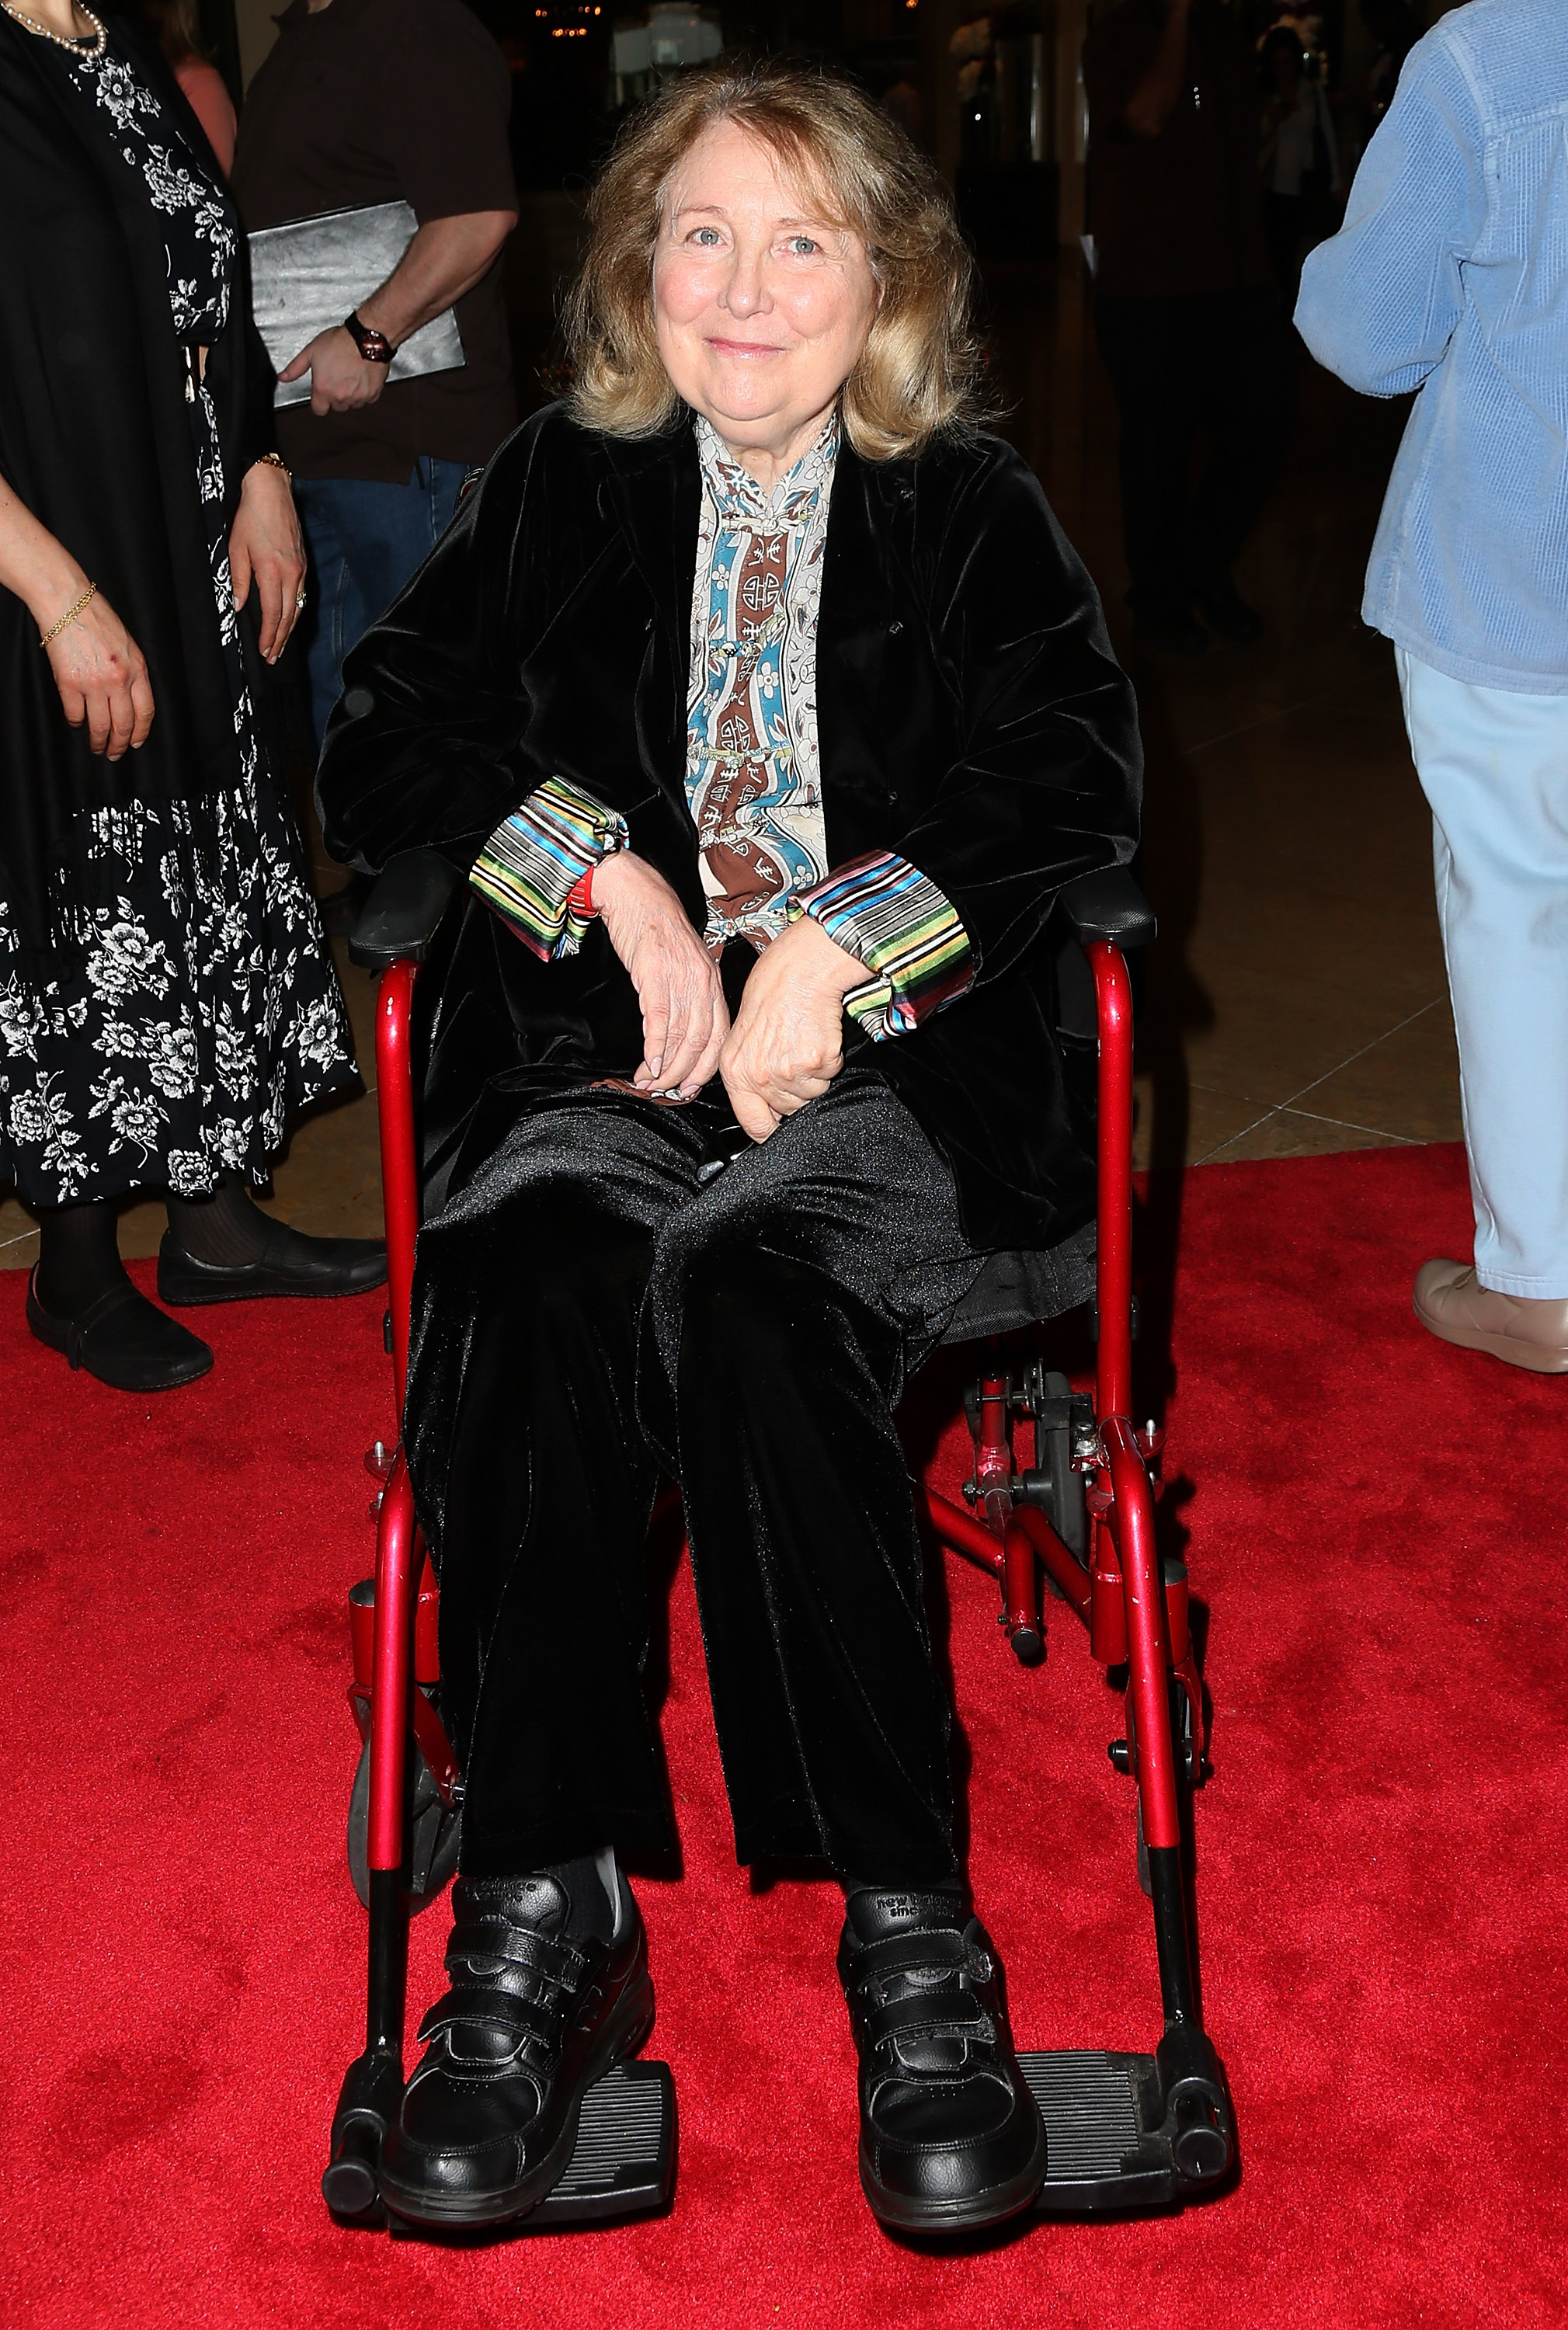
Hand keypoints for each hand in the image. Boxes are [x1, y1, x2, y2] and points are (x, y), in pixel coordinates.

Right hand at [42, 584, 154, 759]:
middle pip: (124, 724)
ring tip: (97, 747)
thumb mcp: (128, 644)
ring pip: (100, 725)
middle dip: (120, 744)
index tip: (136, 743)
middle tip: (115, 753)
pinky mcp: (69, 683)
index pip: (146, 712)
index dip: (141, 732)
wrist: (69, 602)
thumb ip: (132, 671)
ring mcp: (94, 683)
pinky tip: (77, 724)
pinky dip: (76, 723)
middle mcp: (119, 680)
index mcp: (138, 669)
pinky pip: (75, 714)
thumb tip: (130, 698)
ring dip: (99, 741)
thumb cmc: (97, 617)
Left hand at [229, 460, 306, 662]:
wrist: (272, 491)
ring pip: (297, 607)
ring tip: (281, 644)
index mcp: (272, 571)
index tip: (264, 650)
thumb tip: (239, 604)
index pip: (272, 613)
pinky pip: (301, 595)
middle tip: (273, 656)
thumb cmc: (251, 516)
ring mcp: (300, 569)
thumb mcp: (237, 548)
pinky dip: (295, 612)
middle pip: (288, 616)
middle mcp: (291, 574)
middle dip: (280, 639)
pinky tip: (289, 619)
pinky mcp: (303, 563)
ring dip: (289, 629)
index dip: (268, 635)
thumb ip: (240, 580)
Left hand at [278, 325, 387, 414]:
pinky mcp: (372, 394)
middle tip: (337, 379)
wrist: (365, 339)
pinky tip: (360, 377)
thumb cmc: (341, 342)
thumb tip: (283, 376)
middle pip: (336, 407)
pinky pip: (367, 399)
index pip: (319, 410)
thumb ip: (295, 368)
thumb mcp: (311, 352)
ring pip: (352, 405)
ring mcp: (358, 397)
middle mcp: (341, 397)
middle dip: (335, 397)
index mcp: (323, 389)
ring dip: (350, 396)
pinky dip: (364, 392)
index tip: (321, 394)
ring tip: (349, 376)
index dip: (319, 402)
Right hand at [593, 852, 728, 1095]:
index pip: (718, 1036)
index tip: (690, 1087)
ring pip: (681, 1036)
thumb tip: (681, 1037)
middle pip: (701, 1042)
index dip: (705, 1068)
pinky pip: (660, 1018)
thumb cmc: (656, 928)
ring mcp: (681, 977)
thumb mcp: (683, 964)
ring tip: (648, 1082)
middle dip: (683, 1075)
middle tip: (665, 1091)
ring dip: (665, 1067)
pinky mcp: (656, 971)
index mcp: (712, 981)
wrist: (635, 892)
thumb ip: (688, 997)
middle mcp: (702, 981)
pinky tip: (648, 1063)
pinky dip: (655, 1046)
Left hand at [719, 914, 865, 1141]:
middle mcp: (759, 1076)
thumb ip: (748, 1077)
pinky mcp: (817, 1062)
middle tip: (793, 1056)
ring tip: (803, 1043)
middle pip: (788, 1111)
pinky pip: (829, 1076)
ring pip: (811, 1095)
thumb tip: (763, 1109)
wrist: (799, 970)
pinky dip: (829, 1061)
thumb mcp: (742, 1038)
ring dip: (814, 1076)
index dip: (770, 1128)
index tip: (779, 1126)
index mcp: (735, 1072)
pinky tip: (816, 1037)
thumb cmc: (772, 995)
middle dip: (795, 1091)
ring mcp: (789, 1071)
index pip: (753, 1124)